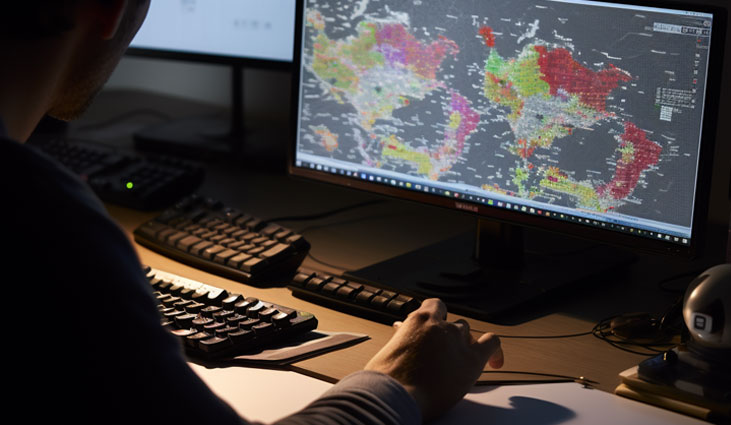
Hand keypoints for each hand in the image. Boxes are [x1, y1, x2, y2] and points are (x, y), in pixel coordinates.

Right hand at [364, 298, 503, 420]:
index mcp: (418, 320)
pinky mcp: (473, 359)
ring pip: (468, 332)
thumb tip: (401, 330)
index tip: (433, 329)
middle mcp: (441, 326)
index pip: (434, 307)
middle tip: (443, 354)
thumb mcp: (390, 348)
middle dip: (448, 336)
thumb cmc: (386, 378)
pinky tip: (495, 362)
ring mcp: (458, 340)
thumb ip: (402, 336)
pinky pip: (492, 343)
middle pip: (452, 323)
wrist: (396, 394)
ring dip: (465, 344)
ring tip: (459, 363)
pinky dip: (495, 351)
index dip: (435, 318)